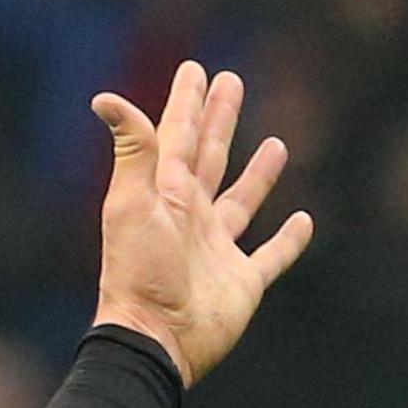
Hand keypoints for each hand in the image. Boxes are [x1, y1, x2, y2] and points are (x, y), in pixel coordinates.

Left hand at [88, 61, 313, 385]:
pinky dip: (288, 240)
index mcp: (166, 193)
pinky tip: (303, 220)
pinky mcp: (243, 281)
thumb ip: (132, 150)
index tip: (195, 68)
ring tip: (276, 144)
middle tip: (232, 82)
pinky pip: (271, 256)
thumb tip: (105, 97)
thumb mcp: (134, 203)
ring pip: (243, 200)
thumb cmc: (140, 271)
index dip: (187, 102)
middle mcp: (192, 216)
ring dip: (259, 174)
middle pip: (210, 157)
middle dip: (220, 119)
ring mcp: (218, 249)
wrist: (156, 338)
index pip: (178, 136)